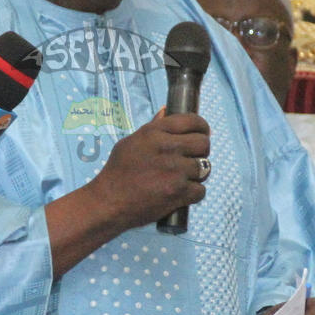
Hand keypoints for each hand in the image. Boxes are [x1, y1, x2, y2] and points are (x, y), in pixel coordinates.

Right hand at [87, 110, 209, 231]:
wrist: (108, 203)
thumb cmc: (117, 173)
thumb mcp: (130, 143)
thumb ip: (152, 127)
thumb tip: (166, 110)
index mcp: (154, 132)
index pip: (192, 121)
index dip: (202, 127)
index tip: (202, 133)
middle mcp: (167, 148)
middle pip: (204, 144)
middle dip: (201, 152)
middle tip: (192, 159)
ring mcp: (175, 171)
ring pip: (205, 168)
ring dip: (197, 175)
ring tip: (182, 179)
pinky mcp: (179, 192)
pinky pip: (201, 190)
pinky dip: (192, 194)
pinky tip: (180, 194)